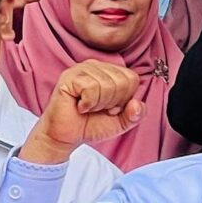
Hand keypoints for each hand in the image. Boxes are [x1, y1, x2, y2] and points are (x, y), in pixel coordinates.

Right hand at [22, 62, 142, 161]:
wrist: (65, 136)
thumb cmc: (91, 125)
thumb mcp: (122, 122)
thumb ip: (137, 114)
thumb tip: (136, 103)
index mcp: (111, 71)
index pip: (132, 78)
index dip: (124, 99)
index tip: (110, 108)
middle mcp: (96, 66)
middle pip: (122, 81)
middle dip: (112, 102)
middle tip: (97, 108)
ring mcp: (81, 69)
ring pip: (107, 84)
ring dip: (99, 104)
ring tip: (87, 107)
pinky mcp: (68, 77)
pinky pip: (91, 88)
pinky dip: (88, 103)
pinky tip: (79, 106)